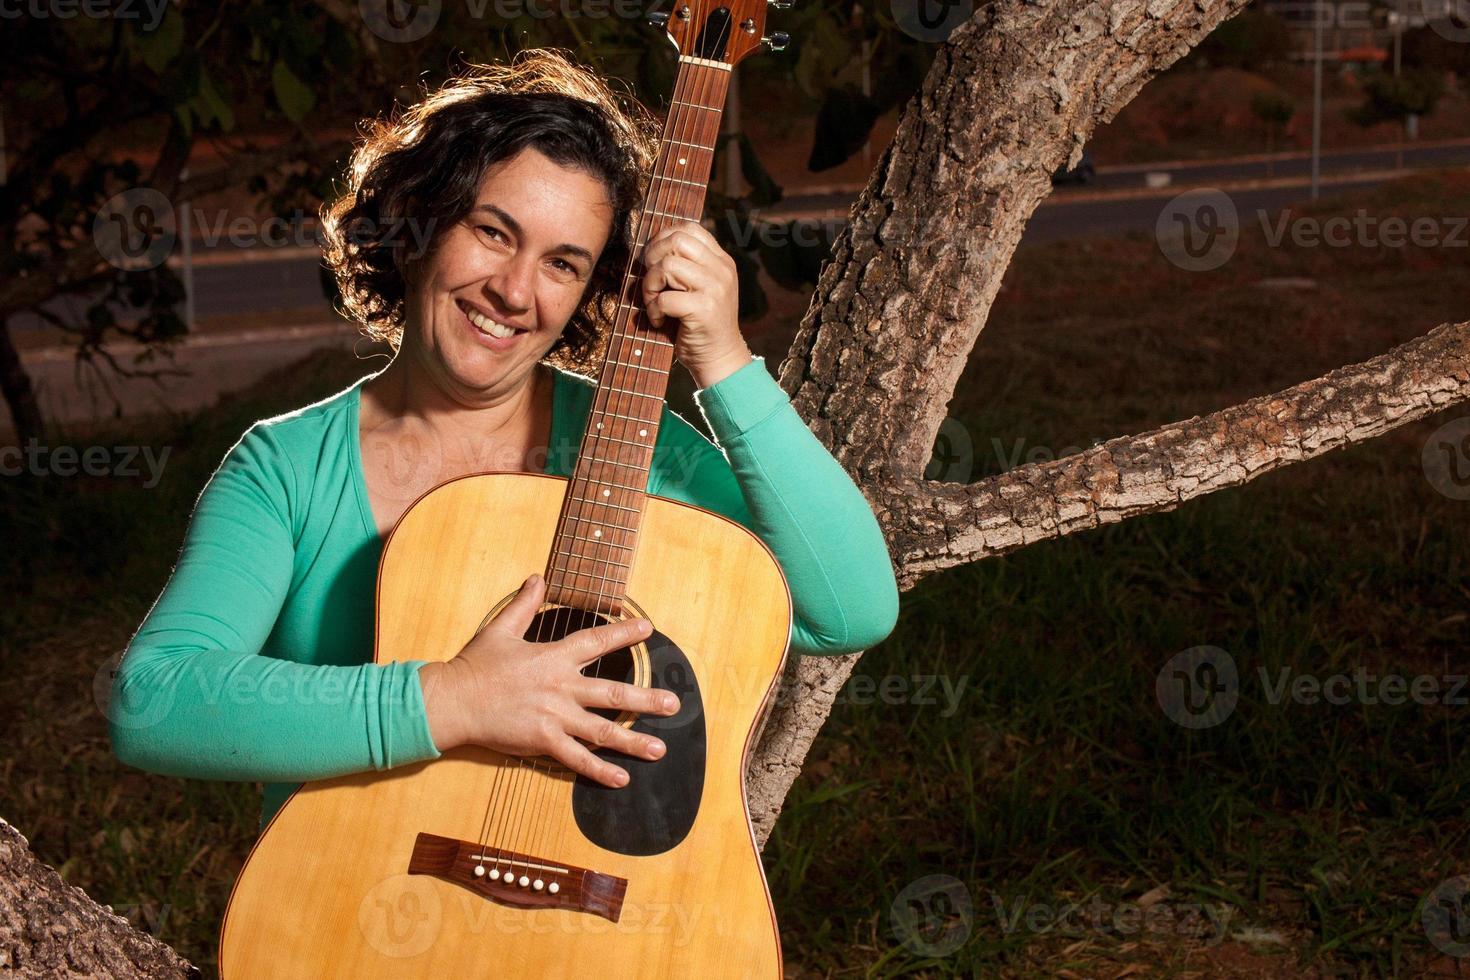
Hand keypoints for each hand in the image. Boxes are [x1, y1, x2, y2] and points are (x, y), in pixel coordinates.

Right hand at [418, 573, 679, 787]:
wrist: (452, 701)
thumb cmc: (475, 666)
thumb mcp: (500, 628)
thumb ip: (524, 604)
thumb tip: (537, 577)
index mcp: (553, 658)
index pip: (595, 641)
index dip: (623, 633)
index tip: (647, 629)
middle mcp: (560, 687)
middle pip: (612, 694)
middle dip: (646, 699)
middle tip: (673, 704)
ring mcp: (553, 717)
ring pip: (602, 730)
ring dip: (634, 740)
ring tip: (660, 748)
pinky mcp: (542, 741)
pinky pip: (576, 759)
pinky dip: (600, 770)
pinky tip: (622, 779)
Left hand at [641, 220, 752, 388]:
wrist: (720, 358)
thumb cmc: (700, 323)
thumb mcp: (700, 287)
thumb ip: (686, 265)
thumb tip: (651, 244)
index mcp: (721, 261)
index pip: (689, 228)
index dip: (663, 238)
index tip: (653, 260)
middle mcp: (722, 270)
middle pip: (677, 240)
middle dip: (653, 257)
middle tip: (651, 280)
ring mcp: (715, 288)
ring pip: (668, 266)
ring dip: (650, 285)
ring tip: (653, 302)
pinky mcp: (704, 309)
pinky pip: (665, 298)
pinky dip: (653, 310)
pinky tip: (658, 320)